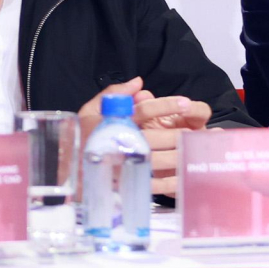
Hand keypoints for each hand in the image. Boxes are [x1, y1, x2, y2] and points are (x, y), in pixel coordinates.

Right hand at [77, 78, 207, 195]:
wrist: (71, 169)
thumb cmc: (83, 136)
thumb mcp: (91, 109)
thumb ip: (115, 93)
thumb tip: (139, 82)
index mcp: (113, 123)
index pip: (143, 111)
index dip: (165, 105)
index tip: (186, 102)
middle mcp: (121, 144)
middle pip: (156, 137)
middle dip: (179, 134)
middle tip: (197, 132)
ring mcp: (126, 166)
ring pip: (161, 161)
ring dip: (181, 155)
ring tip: (197, 149)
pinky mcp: (130, 184)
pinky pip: (158, 185)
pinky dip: (174, 180)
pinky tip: (187, 173)